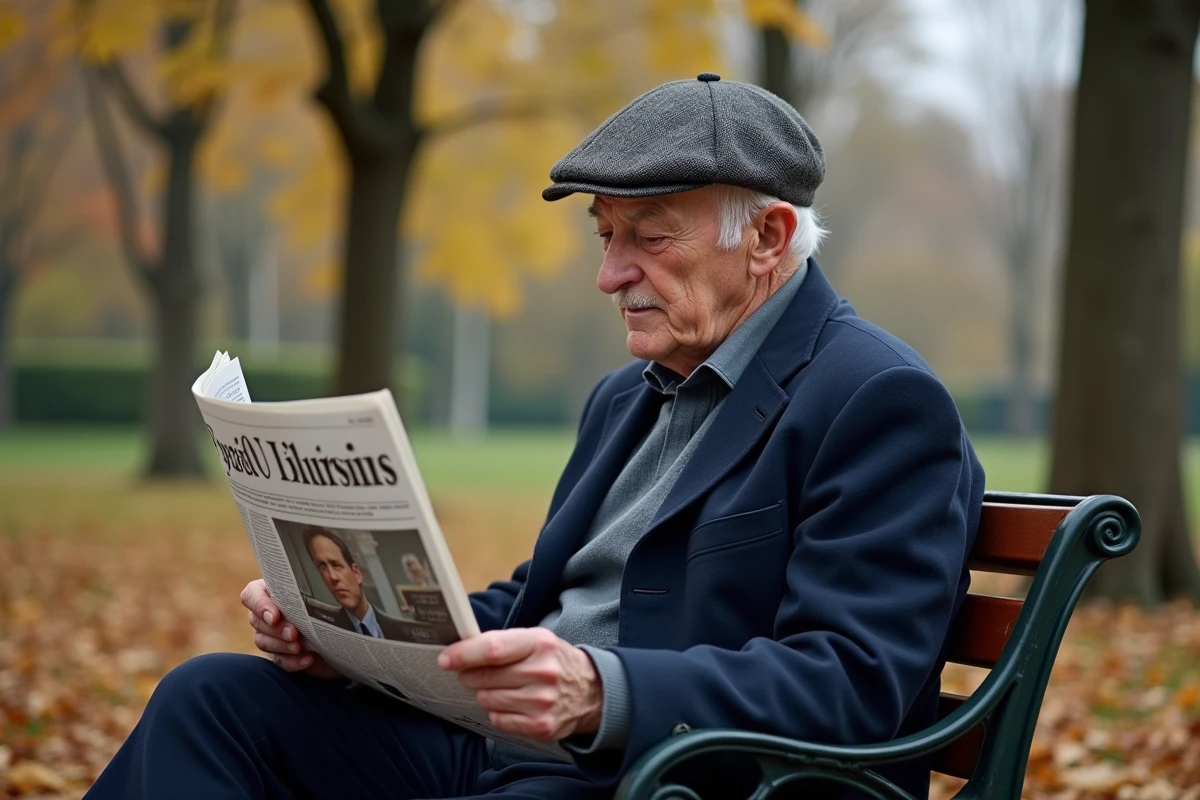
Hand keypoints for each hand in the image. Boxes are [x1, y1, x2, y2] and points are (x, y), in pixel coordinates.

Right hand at [241, 579, 341, 679]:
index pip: (252, 595)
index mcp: (274, 590)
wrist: (349, 633)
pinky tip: (307, 660)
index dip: (259, 605)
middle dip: (276, 629)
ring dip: (282, 645)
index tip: (275, 616)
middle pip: (256, 620)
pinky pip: (278, 660)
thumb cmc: (338, 606)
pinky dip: (292, 662)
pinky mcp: (281, 655)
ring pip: (263, 641)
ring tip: (301, 647)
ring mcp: (271, 635)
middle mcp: (268, 612)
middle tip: (294, 633)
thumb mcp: (329, 594)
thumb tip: (324, 583)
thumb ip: (319, 588)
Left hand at [438, 628, 602, 741]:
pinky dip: (498, 712)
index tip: (446, 659)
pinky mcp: (540, 726)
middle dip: (469, 675)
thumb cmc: (555, 661)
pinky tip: (512, 704)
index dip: (464, 654)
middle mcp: (543, 672)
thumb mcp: (536, 640)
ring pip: (487, 699)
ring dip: (486, 693)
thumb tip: (461, 650)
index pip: (492, 649)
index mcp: (540, 644)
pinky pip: (498, 719)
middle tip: (470, 673)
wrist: (592, 692)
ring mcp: (542, 702)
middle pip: (485, 677)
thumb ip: (502, 643)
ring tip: (502, 688)